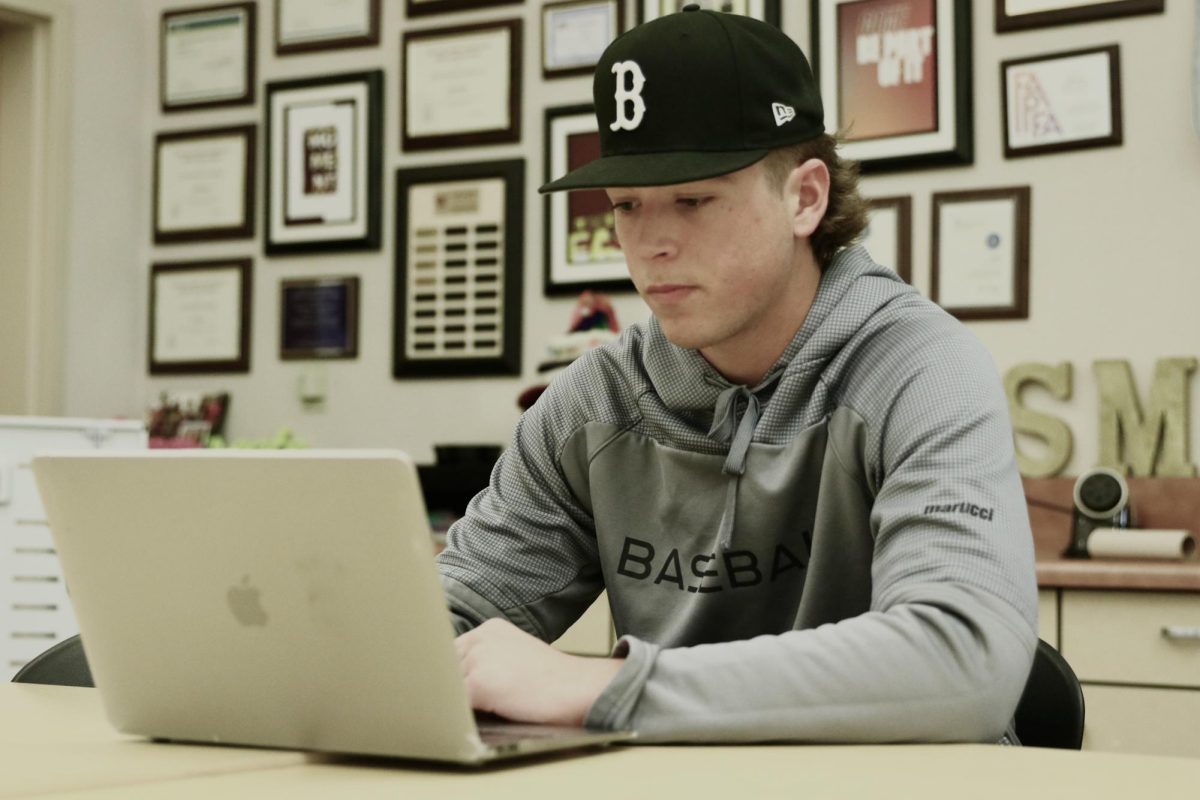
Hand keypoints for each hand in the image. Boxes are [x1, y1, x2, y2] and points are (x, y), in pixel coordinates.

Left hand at [455, 618, 624, 726]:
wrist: (578, 688)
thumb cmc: (553, 680)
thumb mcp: (518, 654)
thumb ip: (489, 659)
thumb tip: (459, 681)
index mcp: (490, 628)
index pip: (452, 652)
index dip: (456, 673)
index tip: (463, 687)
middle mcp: (480, 638)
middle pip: (445, 668)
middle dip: (454, 686)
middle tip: (475, 703)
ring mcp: (478, 659)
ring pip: (448, 688)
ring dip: (459, 701)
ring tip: (486, 710)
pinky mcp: (478, 684)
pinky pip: (456, 706)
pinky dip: (464, 716)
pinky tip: (485, 717)